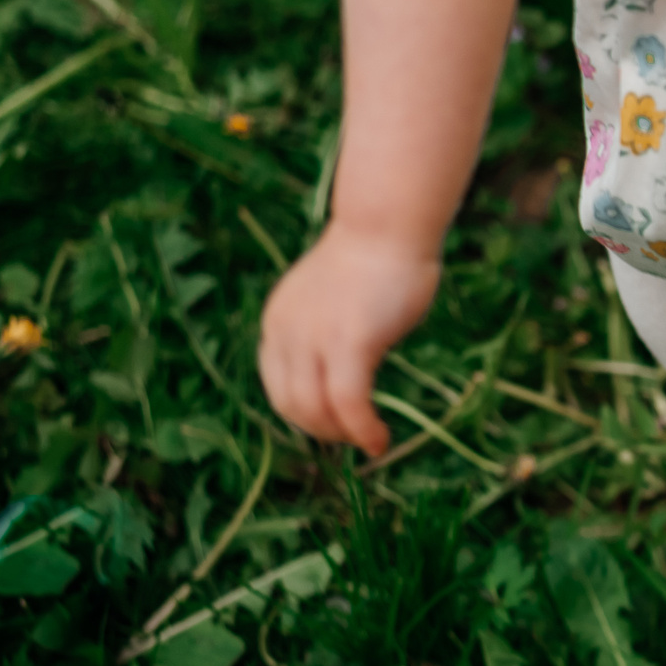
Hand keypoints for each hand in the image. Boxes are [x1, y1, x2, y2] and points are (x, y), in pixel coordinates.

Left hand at [257, 228, 440, 456]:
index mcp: (277, 323)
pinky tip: (378, 440)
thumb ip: (325, 331)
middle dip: (324, 431)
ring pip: (316, 410)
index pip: (277, 387)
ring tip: (369, 440)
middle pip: (291, 406)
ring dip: (342, 435)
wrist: (387, 226)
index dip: (305, 415)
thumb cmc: (375, 257)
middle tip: (357, 438)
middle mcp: (285, 333)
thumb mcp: (331, 299)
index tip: (336, 424)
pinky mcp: (349, 343)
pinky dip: (362, 429)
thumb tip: (344, 365)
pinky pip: (348, 403)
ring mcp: (314, 339)